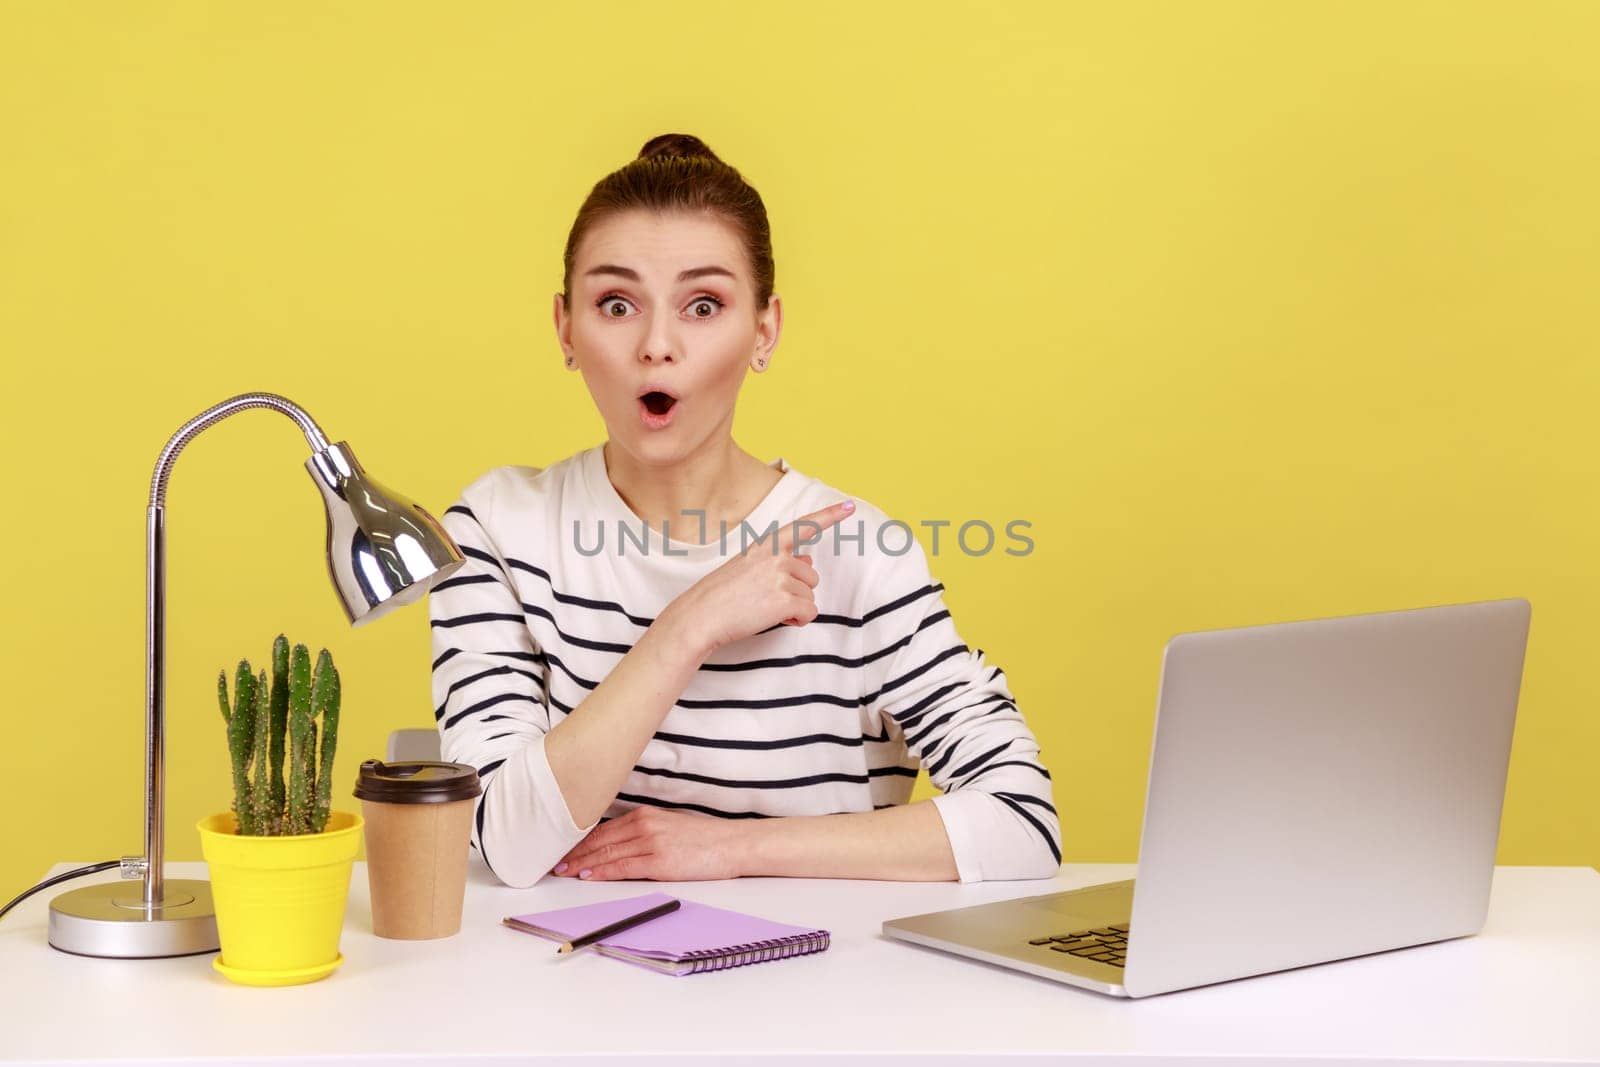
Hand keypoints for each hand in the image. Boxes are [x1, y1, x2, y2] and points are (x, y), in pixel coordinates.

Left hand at [551, 806, 749, 880]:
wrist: (733, 844)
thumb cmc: (705, 840)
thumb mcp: (669, 828)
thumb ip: (643, 834)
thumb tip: (617, 850)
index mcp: (645, 815)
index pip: (602, 829)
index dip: (579, 841)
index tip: (562, 850)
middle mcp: (644, 824)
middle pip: (599, 840)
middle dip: (573, 853)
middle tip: (553, 863)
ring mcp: (651, 841)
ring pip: (606, 853)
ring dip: (581, 864)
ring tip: (562, 872)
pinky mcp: (660, 860)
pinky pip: (622, 867)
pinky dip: (601, 872)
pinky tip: (588, 876)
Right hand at [663, 498, 855, 657]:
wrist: (700, 616)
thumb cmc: (721, 595)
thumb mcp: (748, 567)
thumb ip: (779, 560)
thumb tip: (809, 557)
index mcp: (766, 544)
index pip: (803, 526)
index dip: (830, 516)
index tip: (850, 507)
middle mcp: (776, 556)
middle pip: (811, 574)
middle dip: (797, 590)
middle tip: (767, 598)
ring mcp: (781, 577)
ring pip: (810, 595)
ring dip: (795, 606)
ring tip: (765, 608)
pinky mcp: (785, 600)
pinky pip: (809, 612)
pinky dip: (797, 620)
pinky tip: (776, 619)